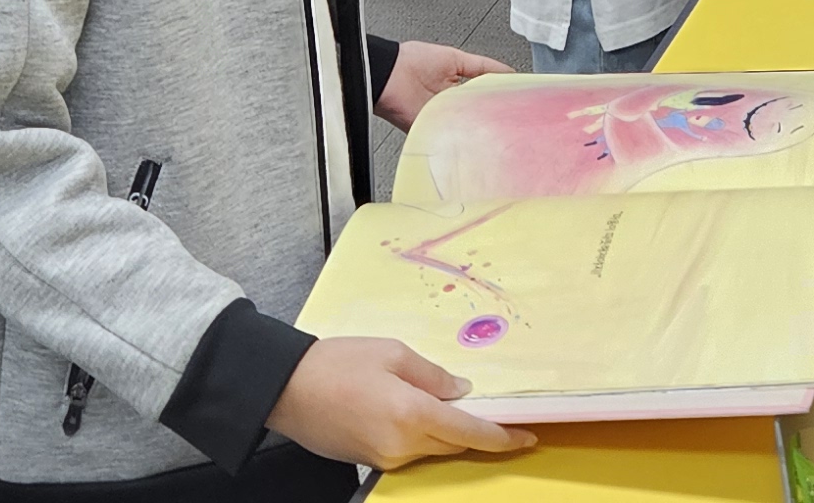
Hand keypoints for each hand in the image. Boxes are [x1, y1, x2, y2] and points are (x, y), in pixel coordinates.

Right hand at [265, 337, 535, 468]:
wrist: (285, 389)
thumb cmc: (336, 363)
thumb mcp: (392, 352)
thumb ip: (433, 375)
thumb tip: (461, 390)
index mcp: (412, 415)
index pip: (470, 432)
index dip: (503, 437)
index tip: (528, 436)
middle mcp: (403, 445)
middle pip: (455, 444)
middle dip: (479, 433)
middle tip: (501, 416)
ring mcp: (387, 458)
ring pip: (434, 448)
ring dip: (449, 432)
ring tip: (454, 406)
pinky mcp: (372, 461)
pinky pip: (411, 451)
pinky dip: (425, 436)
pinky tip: (421, 415)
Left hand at [377, 41, 504, 127]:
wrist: (386, 75)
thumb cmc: (412, 61)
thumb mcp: (455, 59)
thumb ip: (482, 67)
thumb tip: (508, 73)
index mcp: (457, 87)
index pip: (485, 95)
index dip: (501, 97)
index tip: (520, 102)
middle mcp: (450, 104)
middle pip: (478, 113)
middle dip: (492, 116)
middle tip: (511, 118)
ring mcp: (440, 118)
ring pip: (466, 126)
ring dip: (477, 126)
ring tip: (494, 126)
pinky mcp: (430, 130)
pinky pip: (448, 136)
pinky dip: (458, 137)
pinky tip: (471, 134)